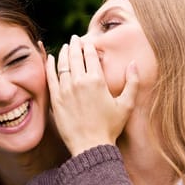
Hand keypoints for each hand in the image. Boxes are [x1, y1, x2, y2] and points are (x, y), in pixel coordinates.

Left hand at [46, 35, 138, 155]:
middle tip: (75, 38)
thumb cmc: (110, 127)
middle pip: (75, 56)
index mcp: (97, 81)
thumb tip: (134, 63)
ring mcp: (65, 90)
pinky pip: (50, 77)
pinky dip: (50, 66)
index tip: (88, 41)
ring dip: (64, 52)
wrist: (90, 146)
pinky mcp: (56, 99)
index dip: (89, 46)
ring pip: (63, 64)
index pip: (91, 56)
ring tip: (66, 46)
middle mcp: (79, 82)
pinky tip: (51, 59)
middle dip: (75, 45)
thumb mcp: (126, 105)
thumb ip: (132, 82)